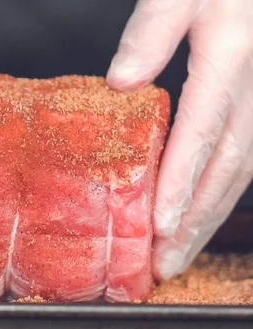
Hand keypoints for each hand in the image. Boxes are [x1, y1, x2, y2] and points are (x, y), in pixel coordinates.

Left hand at [106, 0, 252, 279]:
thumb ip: (152, 31)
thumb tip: (121, 81)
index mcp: (231, 58)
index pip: (202, 133)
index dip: (181, 182)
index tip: (160, 224)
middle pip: (227, 167)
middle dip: (195, 221)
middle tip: (166, 264)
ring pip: (241, 171)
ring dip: (208, 218)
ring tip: (179, 255)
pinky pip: (244, 158)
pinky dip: (219, 194)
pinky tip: (198, 214)